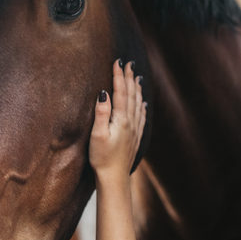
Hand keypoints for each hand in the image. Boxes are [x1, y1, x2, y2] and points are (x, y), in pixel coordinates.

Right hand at [89, 60, 145, 182]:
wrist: (114, 178)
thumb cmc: (102, 158)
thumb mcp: (97, 135)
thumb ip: (101, 113)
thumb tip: (104, 92)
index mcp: (121, 119)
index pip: (120, 92)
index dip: (119, 76)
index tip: (118, 61)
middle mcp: (131, 122)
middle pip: (131, 94)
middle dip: (129, 77)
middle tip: (129, 63)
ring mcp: (135, 130)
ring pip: (138, 103)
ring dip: (137, 88)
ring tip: (137, 76)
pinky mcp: (136, 137)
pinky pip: (141, 115)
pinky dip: (142, 104)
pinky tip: (143, 102)